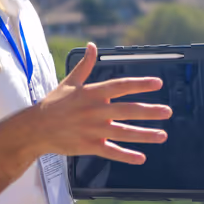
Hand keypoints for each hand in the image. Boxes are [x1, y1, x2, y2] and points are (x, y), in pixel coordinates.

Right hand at [36, 42, 171, 164]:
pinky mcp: (89, 146)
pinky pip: (111, 151)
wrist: (36, 128)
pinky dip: (126, 155)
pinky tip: (141, 158)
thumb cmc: (54, 104)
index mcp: (92, 93)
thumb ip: (85, 65)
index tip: (158, 83)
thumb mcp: (70, 82)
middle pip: (127, 110)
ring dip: (144, 135)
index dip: (140, 84)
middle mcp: (95, 111)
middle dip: (149, 111)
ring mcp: (93, 130)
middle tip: (167, 112)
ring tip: (162, 135)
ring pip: (123, 132)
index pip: (121, 86)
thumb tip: (91, 45)